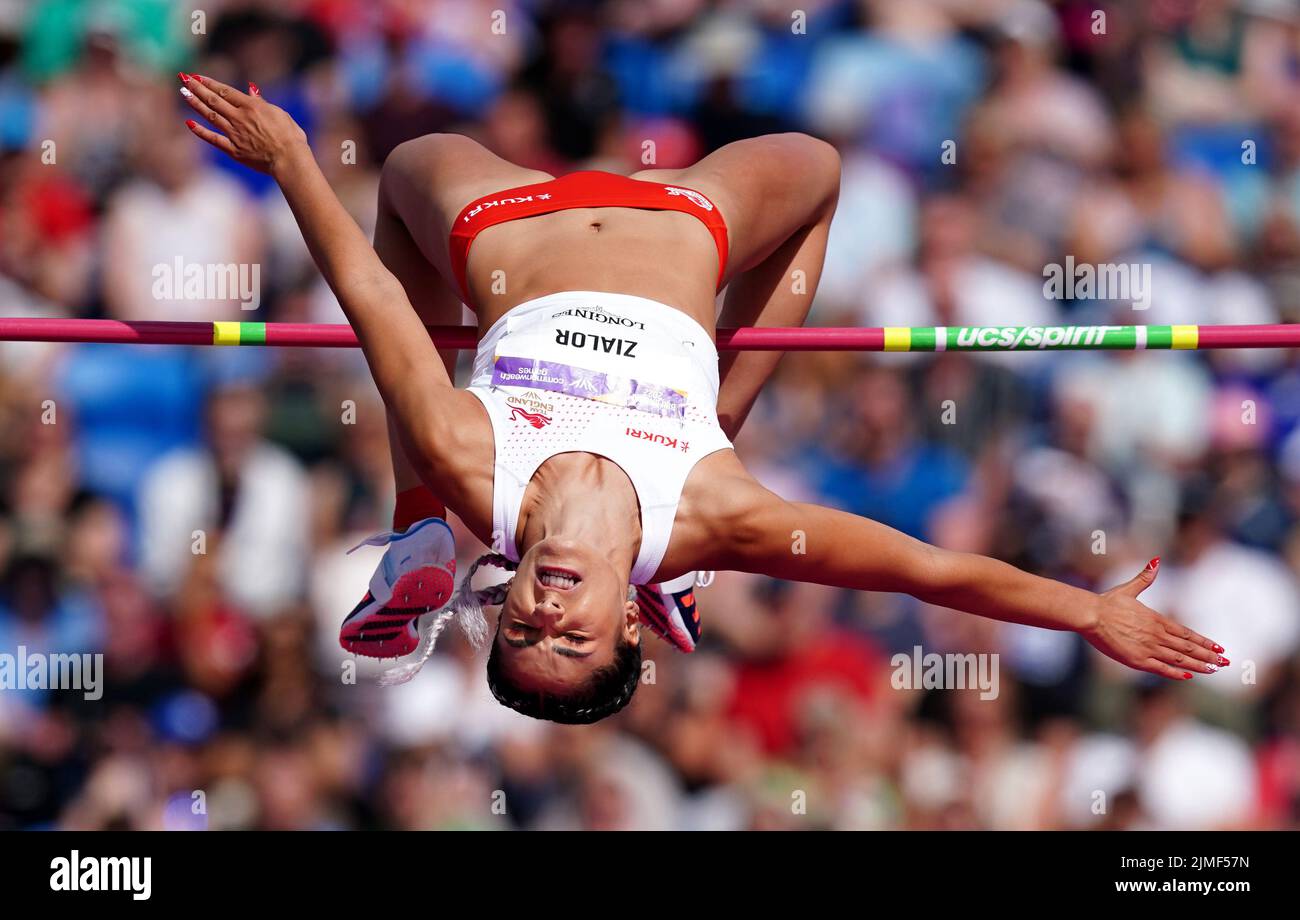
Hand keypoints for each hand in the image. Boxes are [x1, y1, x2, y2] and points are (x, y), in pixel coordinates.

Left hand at [178, 73, 306, 175]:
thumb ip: (261, 102)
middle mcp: (239, 117)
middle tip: (183, 79)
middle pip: (214, 100)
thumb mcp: (279, 113)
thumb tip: (251, 89)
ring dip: (195, 103)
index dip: (210, 83)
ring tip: (183, 93)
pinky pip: (213, 139)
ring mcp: (234, 133)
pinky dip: (201, 131)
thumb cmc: (290, 136)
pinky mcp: (233, 150)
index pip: (225, 91)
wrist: (289, 159)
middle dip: (197, 88)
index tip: (197, 76)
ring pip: (210, 115)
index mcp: (251, 106)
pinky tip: (189, 123)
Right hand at [1082, 557, 1226, 679]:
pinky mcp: (1137, 660)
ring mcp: (1148, 648)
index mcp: (1157, 619)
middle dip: (1208, 656)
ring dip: (1198, 665)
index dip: (1204, 641)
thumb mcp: (1128, 589)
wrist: (1091, 615)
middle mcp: (1157, 635)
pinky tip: (1188, 676)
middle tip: (1225, 663)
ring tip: (1214, 670)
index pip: (1187, 633)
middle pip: (1188, 648)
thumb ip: (1145, 578)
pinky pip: (1161, 668)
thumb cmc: (1107, 602)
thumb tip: (1156, 560)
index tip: (1219, 648)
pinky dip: (1176, 673)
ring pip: (1179, 659)